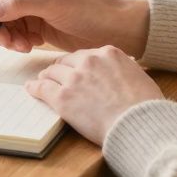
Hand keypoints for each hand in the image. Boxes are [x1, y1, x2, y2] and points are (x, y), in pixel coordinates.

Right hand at [0, 0, 148, 54]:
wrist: (113, 29)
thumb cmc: (89, 10)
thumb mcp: (54, 5)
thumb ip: (21, 5)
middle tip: (6, 43)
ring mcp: (30, 8)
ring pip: (2, 23)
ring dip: (7, 37)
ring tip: (22, 47)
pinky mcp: (36, 25)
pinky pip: (14, 34)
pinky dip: (17, 42)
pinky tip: (30, 46)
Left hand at [26, 46, 163, 145]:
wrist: (139, 124)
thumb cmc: (145, 106)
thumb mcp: (139, 77)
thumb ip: (124, 70)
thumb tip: (121, 74)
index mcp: (108, 53)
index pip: (85, 54)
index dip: (78, 64)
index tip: (75, 69)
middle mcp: (89, 61)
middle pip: (66, 61)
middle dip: (61, 69)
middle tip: (56, 76)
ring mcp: (74, 78)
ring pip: (52, 72)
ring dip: (47, 77)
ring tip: (42, 82)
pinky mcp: (63, 97)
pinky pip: (42, 88)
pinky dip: (35, 88)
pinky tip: (31, 89)